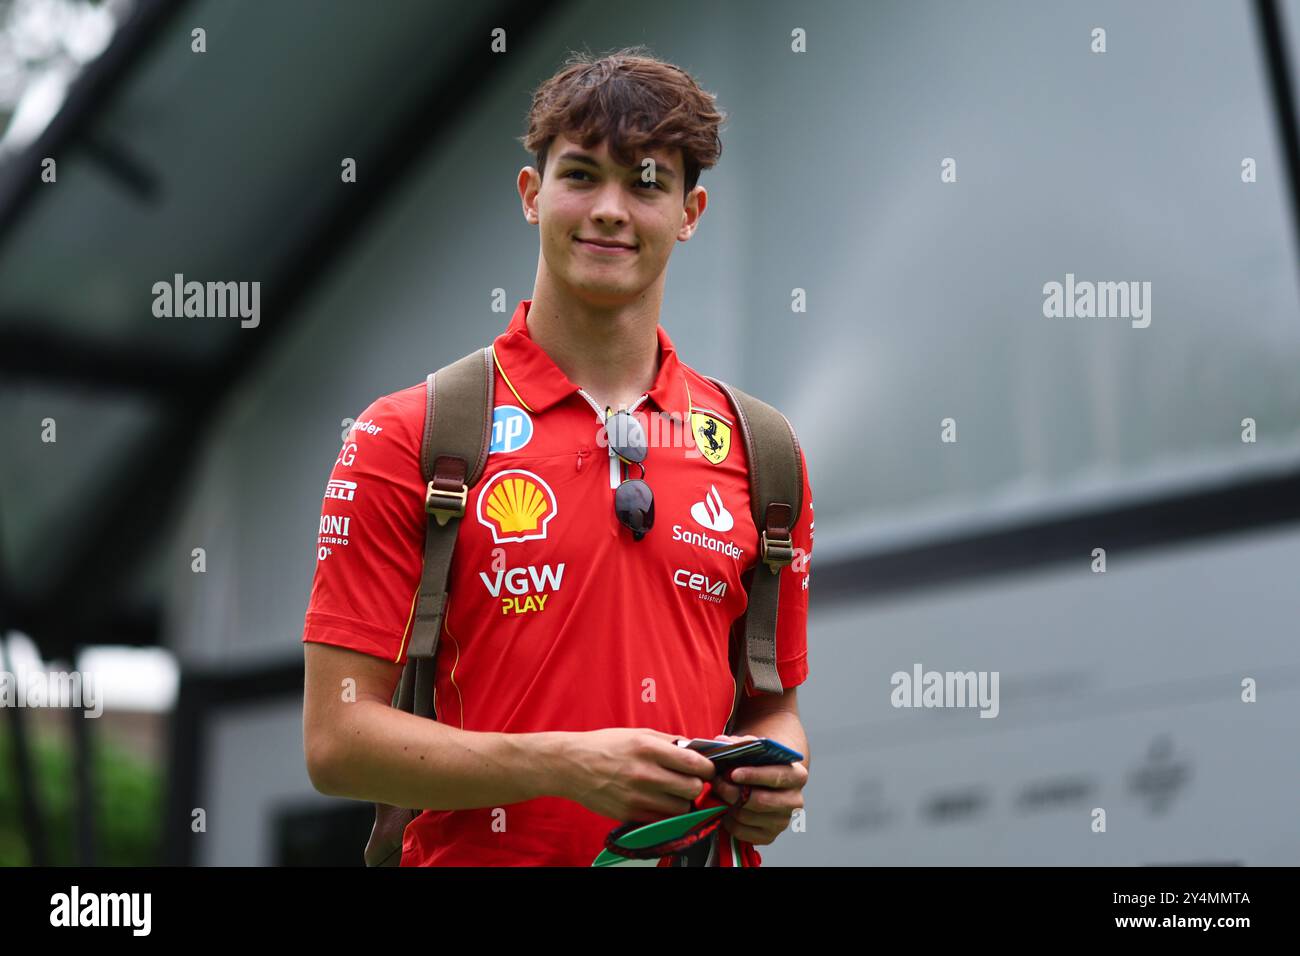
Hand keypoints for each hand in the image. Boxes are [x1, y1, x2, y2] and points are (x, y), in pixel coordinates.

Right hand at [554, 728, 716, 823]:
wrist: (570, 766)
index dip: (707, 768)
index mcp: (648, 748)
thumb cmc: (606, 746)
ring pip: (681, 808)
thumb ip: (669, 742)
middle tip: (689, 780)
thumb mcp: (638, 734)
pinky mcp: (629, 814)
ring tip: (672, 792)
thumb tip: (697, 749)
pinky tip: (659, 801)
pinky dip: (667, 812)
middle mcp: (644, 773)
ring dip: (682, 801)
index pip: (694, 763)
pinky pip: (663, 819)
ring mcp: (636, 797)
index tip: (706, 768)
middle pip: (692, 788)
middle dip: (696, 784)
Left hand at [708, 734, 807, 845]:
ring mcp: (783, 821)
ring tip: (718, 793)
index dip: (754, 775)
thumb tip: (722, 742)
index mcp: (797, 776)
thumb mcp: (752, 749)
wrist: (764, 782)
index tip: (733, 773)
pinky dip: (729, 821)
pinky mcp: (770, 836)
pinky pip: (743, 832)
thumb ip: (738, 744)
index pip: (777, 776)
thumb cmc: (757, 763)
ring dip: (728, 805)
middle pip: (761, 801)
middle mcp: (795, 801)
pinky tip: (725, 809)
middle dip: (734, 792)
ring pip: (748, 816)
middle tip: (716, 783)